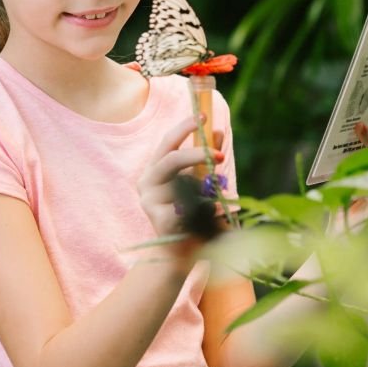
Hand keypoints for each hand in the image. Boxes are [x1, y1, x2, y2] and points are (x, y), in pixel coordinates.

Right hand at [136, 116, 224, 256]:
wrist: (180, 251)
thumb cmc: (190, 212)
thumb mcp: (199, 180)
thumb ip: (206, 158)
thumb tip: (218, 131)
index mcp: (155, 168)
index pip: (168, 142)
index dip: (184, 127)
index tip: (203, 116)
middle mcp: (147, 181)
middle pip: (171, 160)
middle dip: (197, 154)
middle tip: (220, 156)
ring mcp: (149, 201)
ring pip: (183, 185)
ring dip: (204, 191)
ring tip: (214, 200)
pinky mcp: (158, 219)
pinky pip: (188, 207)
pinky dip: (205, 210)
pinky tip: (208, 217)